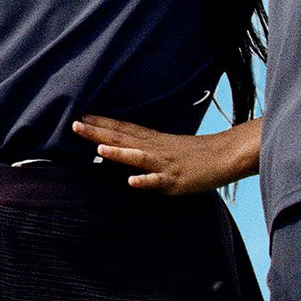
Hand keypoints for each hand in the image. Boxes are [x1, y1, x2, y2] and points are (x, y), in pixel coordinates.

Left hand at [71, 114, 259, 194]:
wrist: (225, 156)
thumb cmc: (195, 153)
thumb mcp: (166, 146)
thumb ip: (145, 148)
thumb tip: (122, 149)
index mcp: (152, 140)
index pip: (123, 129)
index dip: (101, 123)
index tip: (80, 117)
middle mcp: (154, 149)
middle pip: (123, 139)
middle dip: (99, 132)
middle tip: (75, 125)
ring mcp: (164, 164)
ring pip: (138, 157)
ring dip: (118, 153)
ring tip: (98, 147)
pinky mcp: (174, 180)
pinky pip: (158, 182)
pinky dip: (145, 181)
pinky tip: (131, 182)